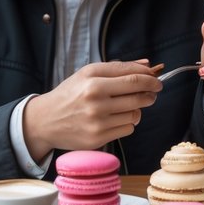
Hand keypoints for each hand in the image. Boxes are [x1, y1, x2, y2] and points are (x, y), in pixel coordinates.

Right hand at [23, 60, 160, 157]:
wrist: (45, 120)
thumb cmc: (70, 93)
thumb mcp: (88, 73)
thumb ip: (119, 67)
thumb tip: (148, 65)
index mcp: (94, 83)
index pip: (133, 79)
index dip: (150, 79)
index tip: (157, 80)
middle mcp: (96, 102)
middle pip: (139, 97)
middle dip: (150, 94)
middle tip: (151, 92)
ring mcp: (97, 122)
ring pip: (136, 114)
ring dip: (138, 109)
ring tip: (127, 105)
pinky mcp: (98, 139)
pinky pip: (128, 129)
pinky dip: (127, 123)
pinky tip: (115, 118)